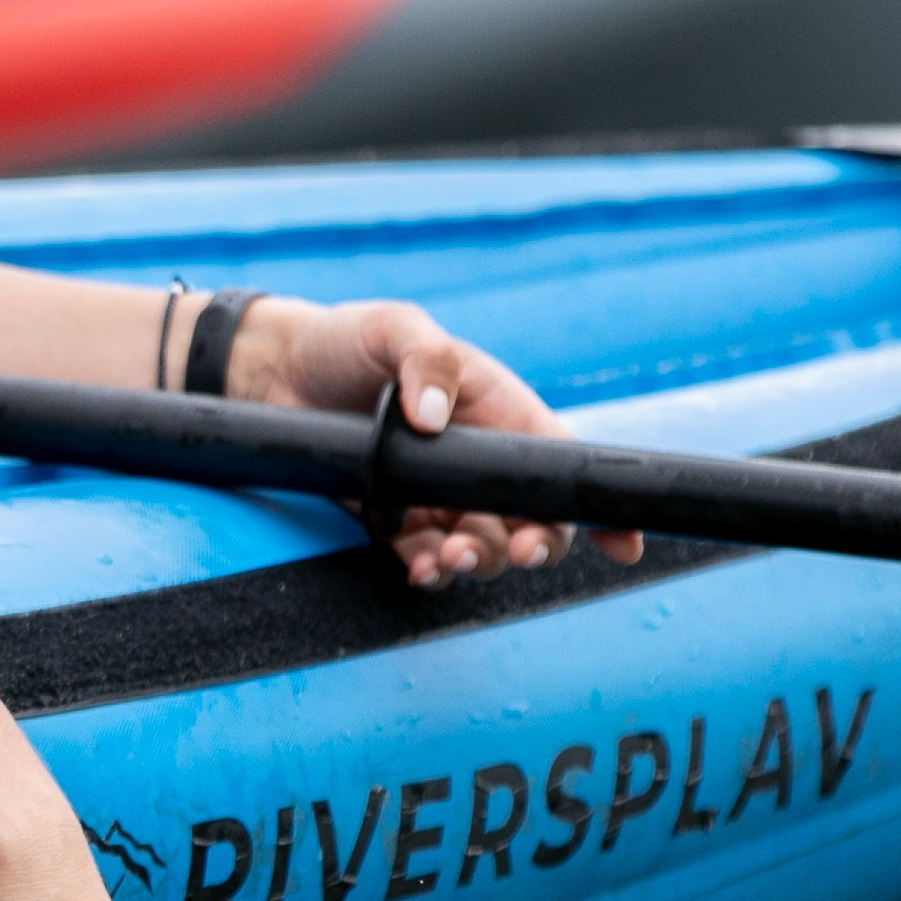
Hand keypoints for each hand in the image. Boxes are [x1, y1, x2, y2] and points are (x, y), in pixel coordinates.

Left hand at [227, 297, 645, 589]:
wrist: (276, 371)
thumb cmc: (347, 340)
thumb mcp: (395, 328)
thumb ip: (427, 360)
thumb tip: (434, 418)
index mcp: (498, 413)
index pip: (561, 463)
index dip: (599, 506)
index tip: (624, 542)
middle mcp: (475, 462)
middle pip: (530, 519)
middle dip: (536, 543)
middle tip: (517, 550)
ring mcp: (434, 496)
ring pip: (480, 546)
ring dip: (478, 561)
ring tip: (451, 558)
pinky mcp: (390, 519)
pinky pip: (422, 558)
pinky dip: (428, 571)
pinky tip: (421, 571)